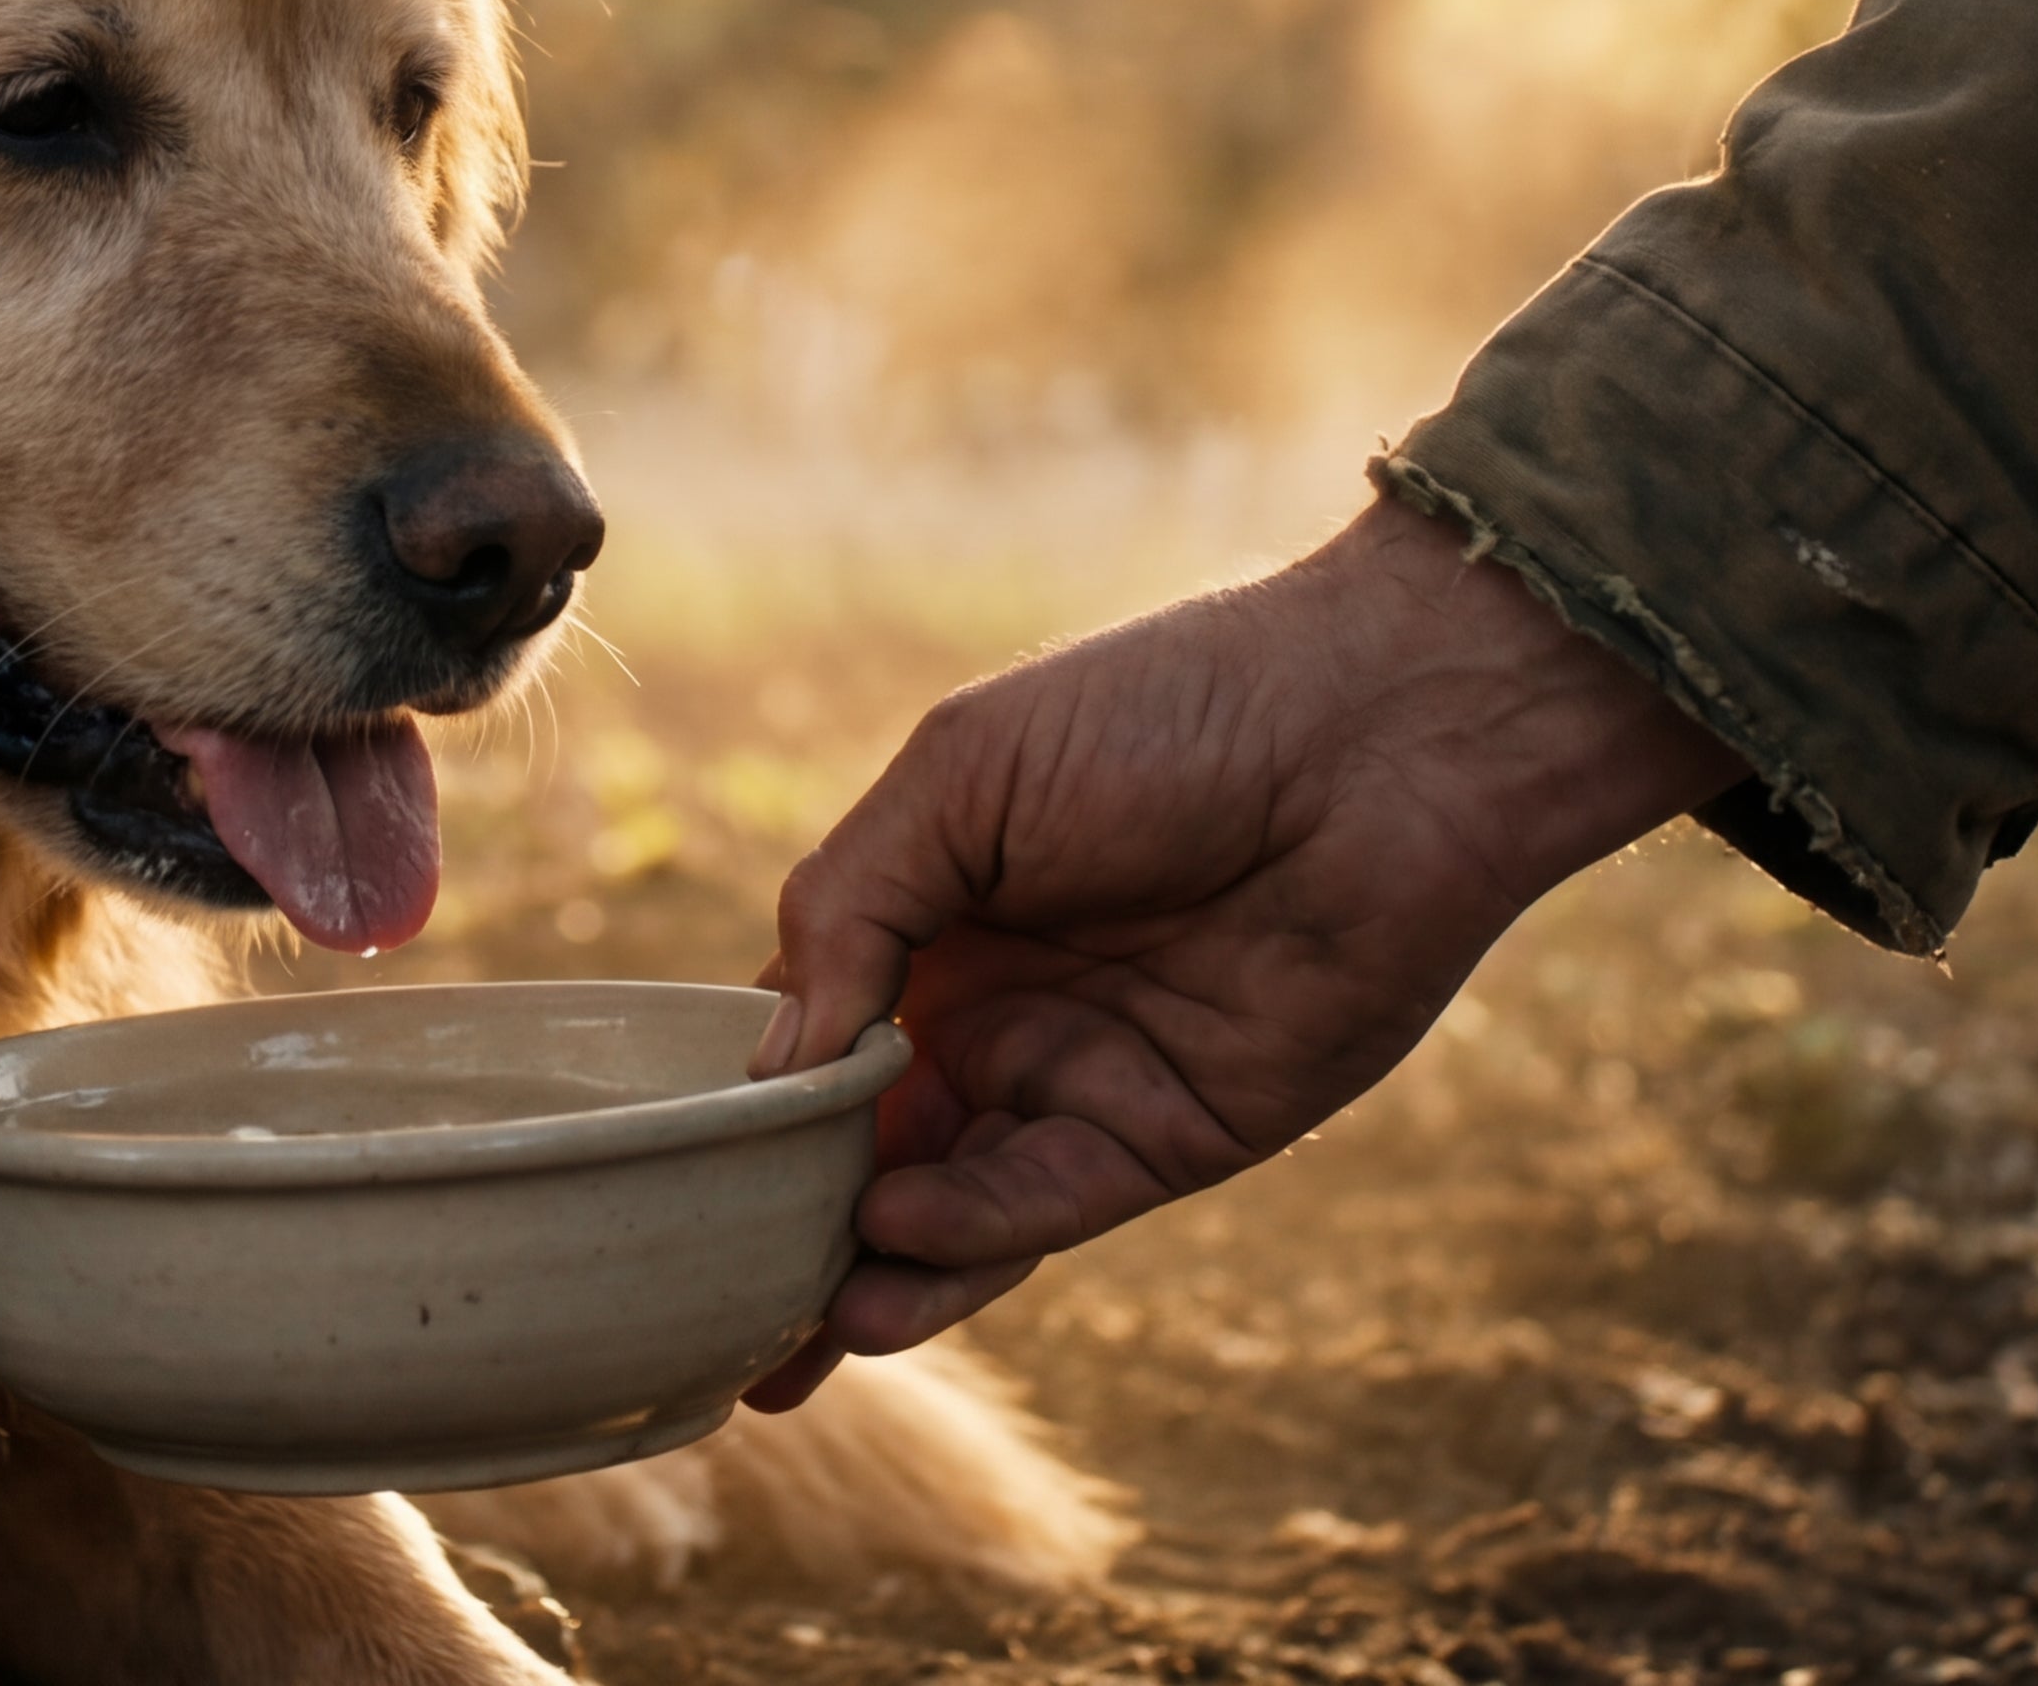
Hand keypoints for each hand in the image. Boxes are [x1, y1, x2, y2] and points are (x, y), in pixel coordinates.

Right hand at [742, 494, 1743, 1402]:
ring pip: (951, 1205)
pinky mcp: (1178, 1135)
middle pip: (868, 1149)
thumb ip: (851, 909)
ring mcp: (1086, 1079)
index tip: (659, 1178)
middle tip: (706, 1316)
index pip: (808, 1039)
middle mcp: (999, 1011)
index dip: (739, 1109)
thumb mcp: (962, 777)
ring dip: (868, 1267)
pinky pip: (1051, 1206)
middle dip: (790, 1233)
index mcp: (933, 916)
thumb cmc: (1166, 711)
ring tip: (792, 1326)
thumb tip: (770, 1063)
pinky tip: (893, 1255)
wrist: (1378, 735)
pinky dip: (970, 1242)